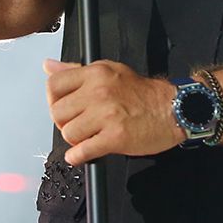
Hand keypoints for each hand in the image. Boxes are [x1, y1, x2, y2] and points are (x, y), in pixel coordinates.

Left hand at [44, 58, 184, 165]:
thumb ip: (76, 71)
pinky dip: (79, 156)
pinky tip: (86, 152)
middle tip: (78, 125)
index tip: (62, 107)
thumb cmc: (143, 93)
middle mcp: (99, 91)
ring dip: (76, 140)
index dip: (53, 100)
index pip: (54, 85)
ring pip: (68, 133)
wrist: (174, 109)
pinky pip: (82, 151)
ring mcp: (107, 115)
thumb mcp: (110, 71)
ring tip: (89, 136)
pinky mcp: (115, 137)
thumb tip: (49, 66)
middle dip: (65, 123)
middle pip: (57, 113)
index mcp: (96, 74)